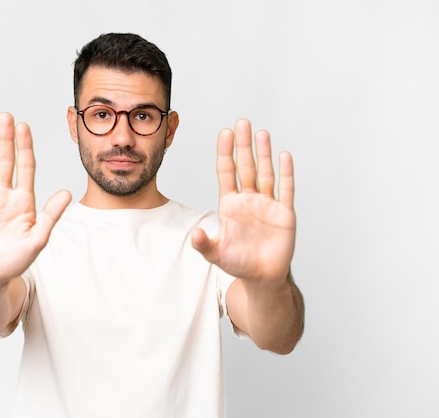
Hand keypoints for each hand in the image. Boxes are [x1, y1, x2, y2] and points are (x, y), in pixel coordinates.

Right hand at [0, 113, 70, 285]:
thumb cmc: (15, 261)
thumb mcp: (38, 238)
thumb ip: (51, 215)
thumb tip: (68, 193)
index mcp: (24, 201)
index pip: (26, 167)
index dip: (25, 147)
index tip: (24, 127)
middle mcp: (5, 195)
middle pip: (7, 161)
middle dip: (7, 139)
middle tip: (7, 116)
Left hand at [192, 119, 295, 282]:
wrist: (262, 277)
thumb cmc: (238, 263)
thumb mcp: (216, 254)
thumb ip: (204, 244)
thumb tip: (195, 235)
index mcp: (230, 204)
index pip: (226, 172)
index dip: (225, 153)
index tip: (224, 133)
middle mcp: (248, 199)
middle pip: (245, 167)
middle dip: (243, 146)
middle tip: (242, 123)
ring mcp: (267, 204)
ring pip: (265, 173)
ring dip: (264, 154)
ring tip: (261, 133)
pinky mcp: (284, 213)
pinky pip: (286, 190)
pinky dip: (286, 173)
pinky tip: (284, 156)